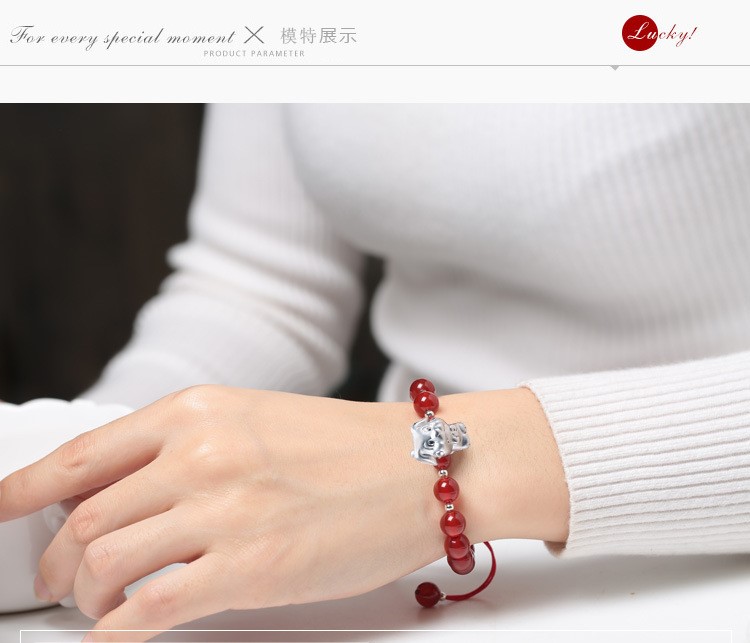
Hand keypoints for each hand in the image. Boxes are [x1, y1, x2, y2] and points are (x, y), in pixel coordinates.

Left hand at [0, 385, 567, 640]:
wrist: (420, 465)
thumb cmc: (348, 444)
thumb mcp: (255, 420)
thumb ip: (186, 449)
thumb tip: (126, 488)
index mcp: (199, 413)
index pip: (81, 455)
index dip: (21, 491)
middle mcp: (201, 456)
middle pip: (85, 518)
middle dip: (58, 561)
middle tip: (60, 580)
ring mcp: (224, 511)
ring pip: (105, 564)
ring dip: (88, 596)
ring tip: (100, 605)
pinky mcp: (250, 569)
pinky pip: (149, 611)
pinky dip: (119, 631)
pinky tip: (120, 633)